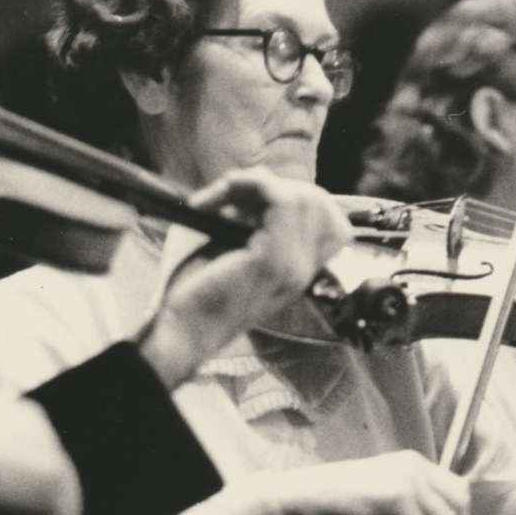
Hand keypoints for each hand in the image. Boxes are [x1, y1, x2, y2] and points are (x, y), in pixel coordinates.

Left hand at [138, 168, 350, 387]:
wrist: (182, 331)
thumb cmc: (198, 294)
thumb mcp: (234, 253)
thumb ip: (254, 226)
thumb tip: (255, 188)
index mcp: (300, 271)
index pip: (334, 223)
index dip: (296, 198)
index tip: (250, 203)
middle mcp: (305, 270)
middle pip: (320, 203)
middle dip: (275, 185)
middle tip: (231, 193)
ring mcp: (294, 266)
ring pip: (304, 197)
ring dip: (258, 183)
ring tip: (222, 194)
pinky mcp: (274, 260)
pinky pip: (281, 200)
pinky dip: (251, 184)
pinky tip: (221, 193)